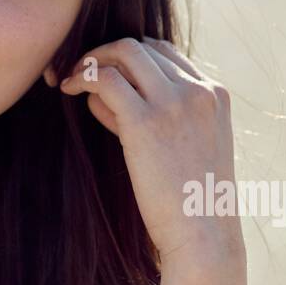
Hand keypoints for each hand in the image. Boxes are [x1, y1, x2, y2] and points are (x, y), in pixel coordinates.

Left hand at [55, 37, 242, 263]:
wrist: (203, 236)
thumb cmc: (191, 201)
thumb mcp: (187, 148)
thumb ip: (155, 116)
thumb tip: (104, 98)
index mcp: (215, 94)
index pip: (167, 53)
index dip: (131, 59)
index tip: (109, 75)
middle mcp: (198, 90)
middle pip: (143, 47)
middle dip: (108, 53)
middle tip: (83, 70)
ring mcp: (174, 102)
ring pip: (124, 52)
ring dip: (93, 60)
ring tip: (73, 78)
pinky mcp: (145, 121)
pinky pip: (105, 79)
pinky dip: (83, 78)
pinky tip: (70, 90)